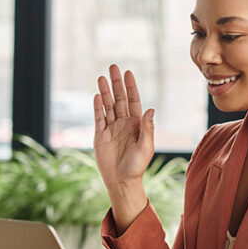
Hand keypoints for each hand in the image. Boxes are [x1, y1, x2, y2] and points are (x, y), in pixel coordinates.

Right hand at [94, 65, 154, 227]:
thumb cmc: (137, 166)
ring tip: (101, 77)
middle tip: (113, 67)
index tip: (128, 73)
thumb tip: (151, 109)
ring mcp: (111, 128)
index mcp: (137, 125)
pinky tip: (96, 95)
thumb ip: (148, 128)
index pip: (133, 101)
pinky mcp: (100, 135)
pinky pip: (98, 118)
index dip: (130, 87)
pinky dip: (97, 107)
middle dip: (116, 83)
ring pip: (107, 105)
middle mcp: (124, 124)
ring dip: (105, 91)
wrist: (122, 182)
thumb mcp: (146, 147)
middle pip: (119, 99)